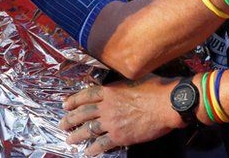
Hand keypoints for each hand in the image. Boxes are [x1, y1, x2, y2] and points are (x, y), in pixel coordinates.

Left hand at [60, 76, 179, 155]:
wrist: (166, 104)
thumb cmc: (155, 88)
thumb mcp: (134, 78)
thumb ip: (121, 84)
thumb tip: (118, 85)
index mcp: (109, 91)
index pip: (86, 96)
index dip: (73, 100)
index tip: (65, 105)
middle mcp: (106, 106)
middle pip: (83, 113)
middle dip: (70, 119)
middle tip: (62, 124)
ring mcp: (112, 122)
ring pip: (88, 129)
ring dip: (77, 135)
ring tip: (70, 139)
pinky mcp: (120, 135)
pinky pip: (102, 143)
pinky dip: (93, 149)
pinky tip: (88, 152)